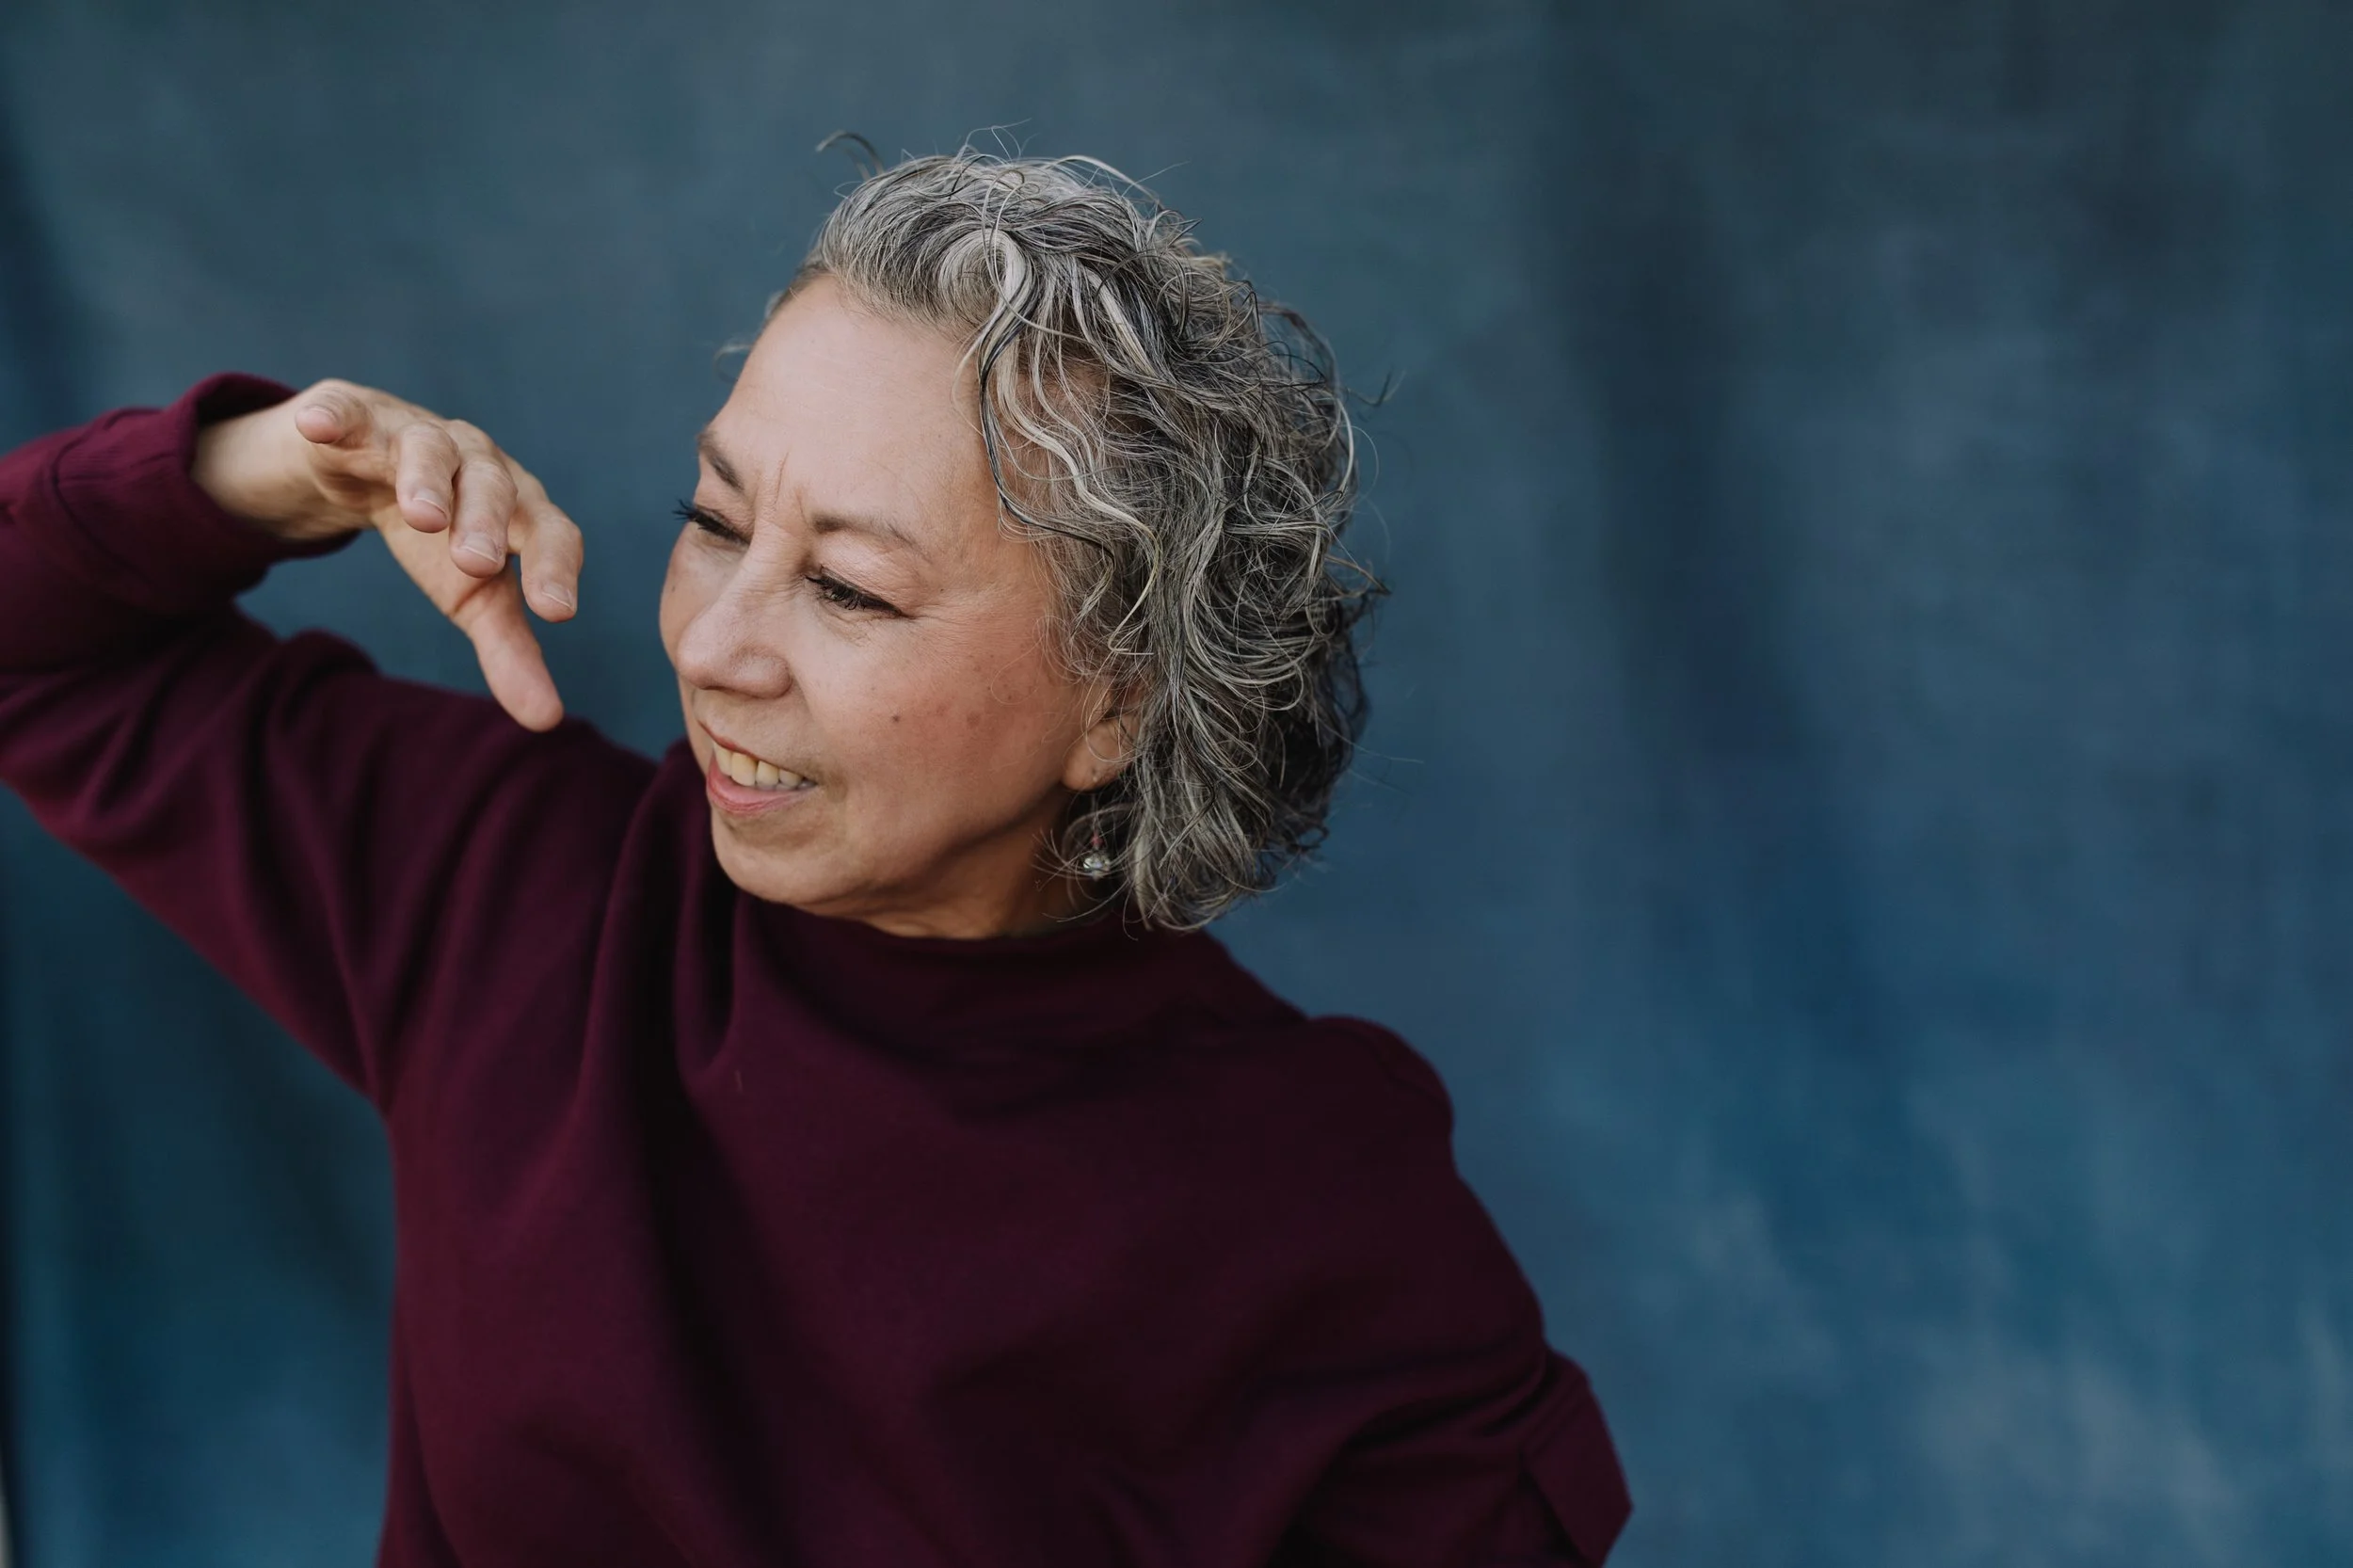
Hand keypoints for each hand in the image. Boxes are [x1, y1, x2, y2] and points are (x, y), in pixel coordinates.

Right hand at [194, 379, 582, 730]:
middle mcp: (478, 462)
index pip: (550, 530)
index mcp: (518, 507)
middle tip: (476, 566)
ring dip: (427, 478)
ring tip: (419, 515)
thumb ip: (510, 653)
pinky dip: (335, 418)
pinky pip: (347, 412)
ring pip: (430, 447)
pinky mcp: (354, 416)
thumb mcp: (471, 597)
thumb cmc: (440, 538)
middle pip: (493, 483)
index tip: (555, 613)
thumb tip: (547, 721)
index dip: (554, 567)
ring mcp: (416, 433)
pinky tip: (317, 427)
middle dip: (487, 521)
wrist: (365, 467)